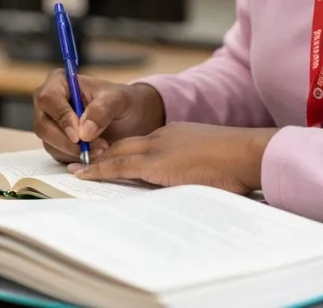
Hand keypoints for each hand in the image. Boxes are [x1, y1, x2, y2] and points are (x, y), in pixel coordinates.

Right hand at [32, 70, 164, 164]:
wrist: (129, 117)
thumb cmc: (121, 101)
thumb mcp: (118, 100)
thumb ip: (101, 111)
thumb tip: (83, 133)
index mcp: (60, 82)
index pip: (49, 99)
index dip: (62, 118)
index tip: (79, 136)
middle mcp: (48, 103)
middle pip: (42, 125)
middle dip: (67, 141)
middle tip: (94, 148)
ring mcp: (49, 124)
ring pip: (49, 143)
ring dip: (74, 152)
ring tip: (102, 149)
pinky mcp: (55, 142)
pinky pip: (58, 154)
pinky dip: (76, 158)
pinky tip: (95, 154)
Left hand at [70, 122, 278, 193]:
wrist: (247, 153)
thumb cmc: (239, 162)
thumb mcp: (211, 163)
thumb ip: (194, 170)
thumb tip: (190, 187)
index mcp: (176, 135)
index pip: (143, 144)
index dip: (123, 152)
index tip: (109, 157)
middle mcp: (162, 137)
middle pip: (124, 146)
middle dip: (102, 154)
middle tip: (82, 160)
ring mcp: (157, 148)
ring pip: (117, 154)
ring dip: (95, 163)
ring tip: (75, 170)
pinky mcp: (154, 162)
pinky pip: (118, 167)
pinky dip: (98, 171)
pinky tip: (83, 176)